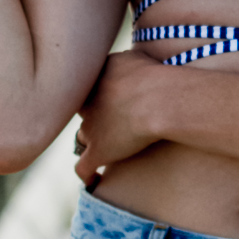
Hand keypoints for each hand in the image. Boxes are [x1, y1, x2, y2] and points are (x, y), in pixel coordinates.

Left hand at [73, 49, 165, 182]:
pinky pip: (84, 168)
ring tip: (105, 146)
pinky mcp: (99, 152)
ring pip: (82, 138)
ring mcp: (90, 130)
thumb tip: (122, 66)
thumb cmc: (152, 75)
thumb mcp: (132, 57)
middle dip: (92, 115)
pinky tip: (93, 181)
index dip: (98, 93)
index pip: (88, 87)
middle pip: (82, 112)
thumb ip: (120, 62)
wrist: (157, 99)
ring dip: (90, 141)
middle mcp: (86, 105)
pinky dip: (87, 175)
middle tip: (111, 118)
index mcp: (93, 81)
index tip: (112, 96)